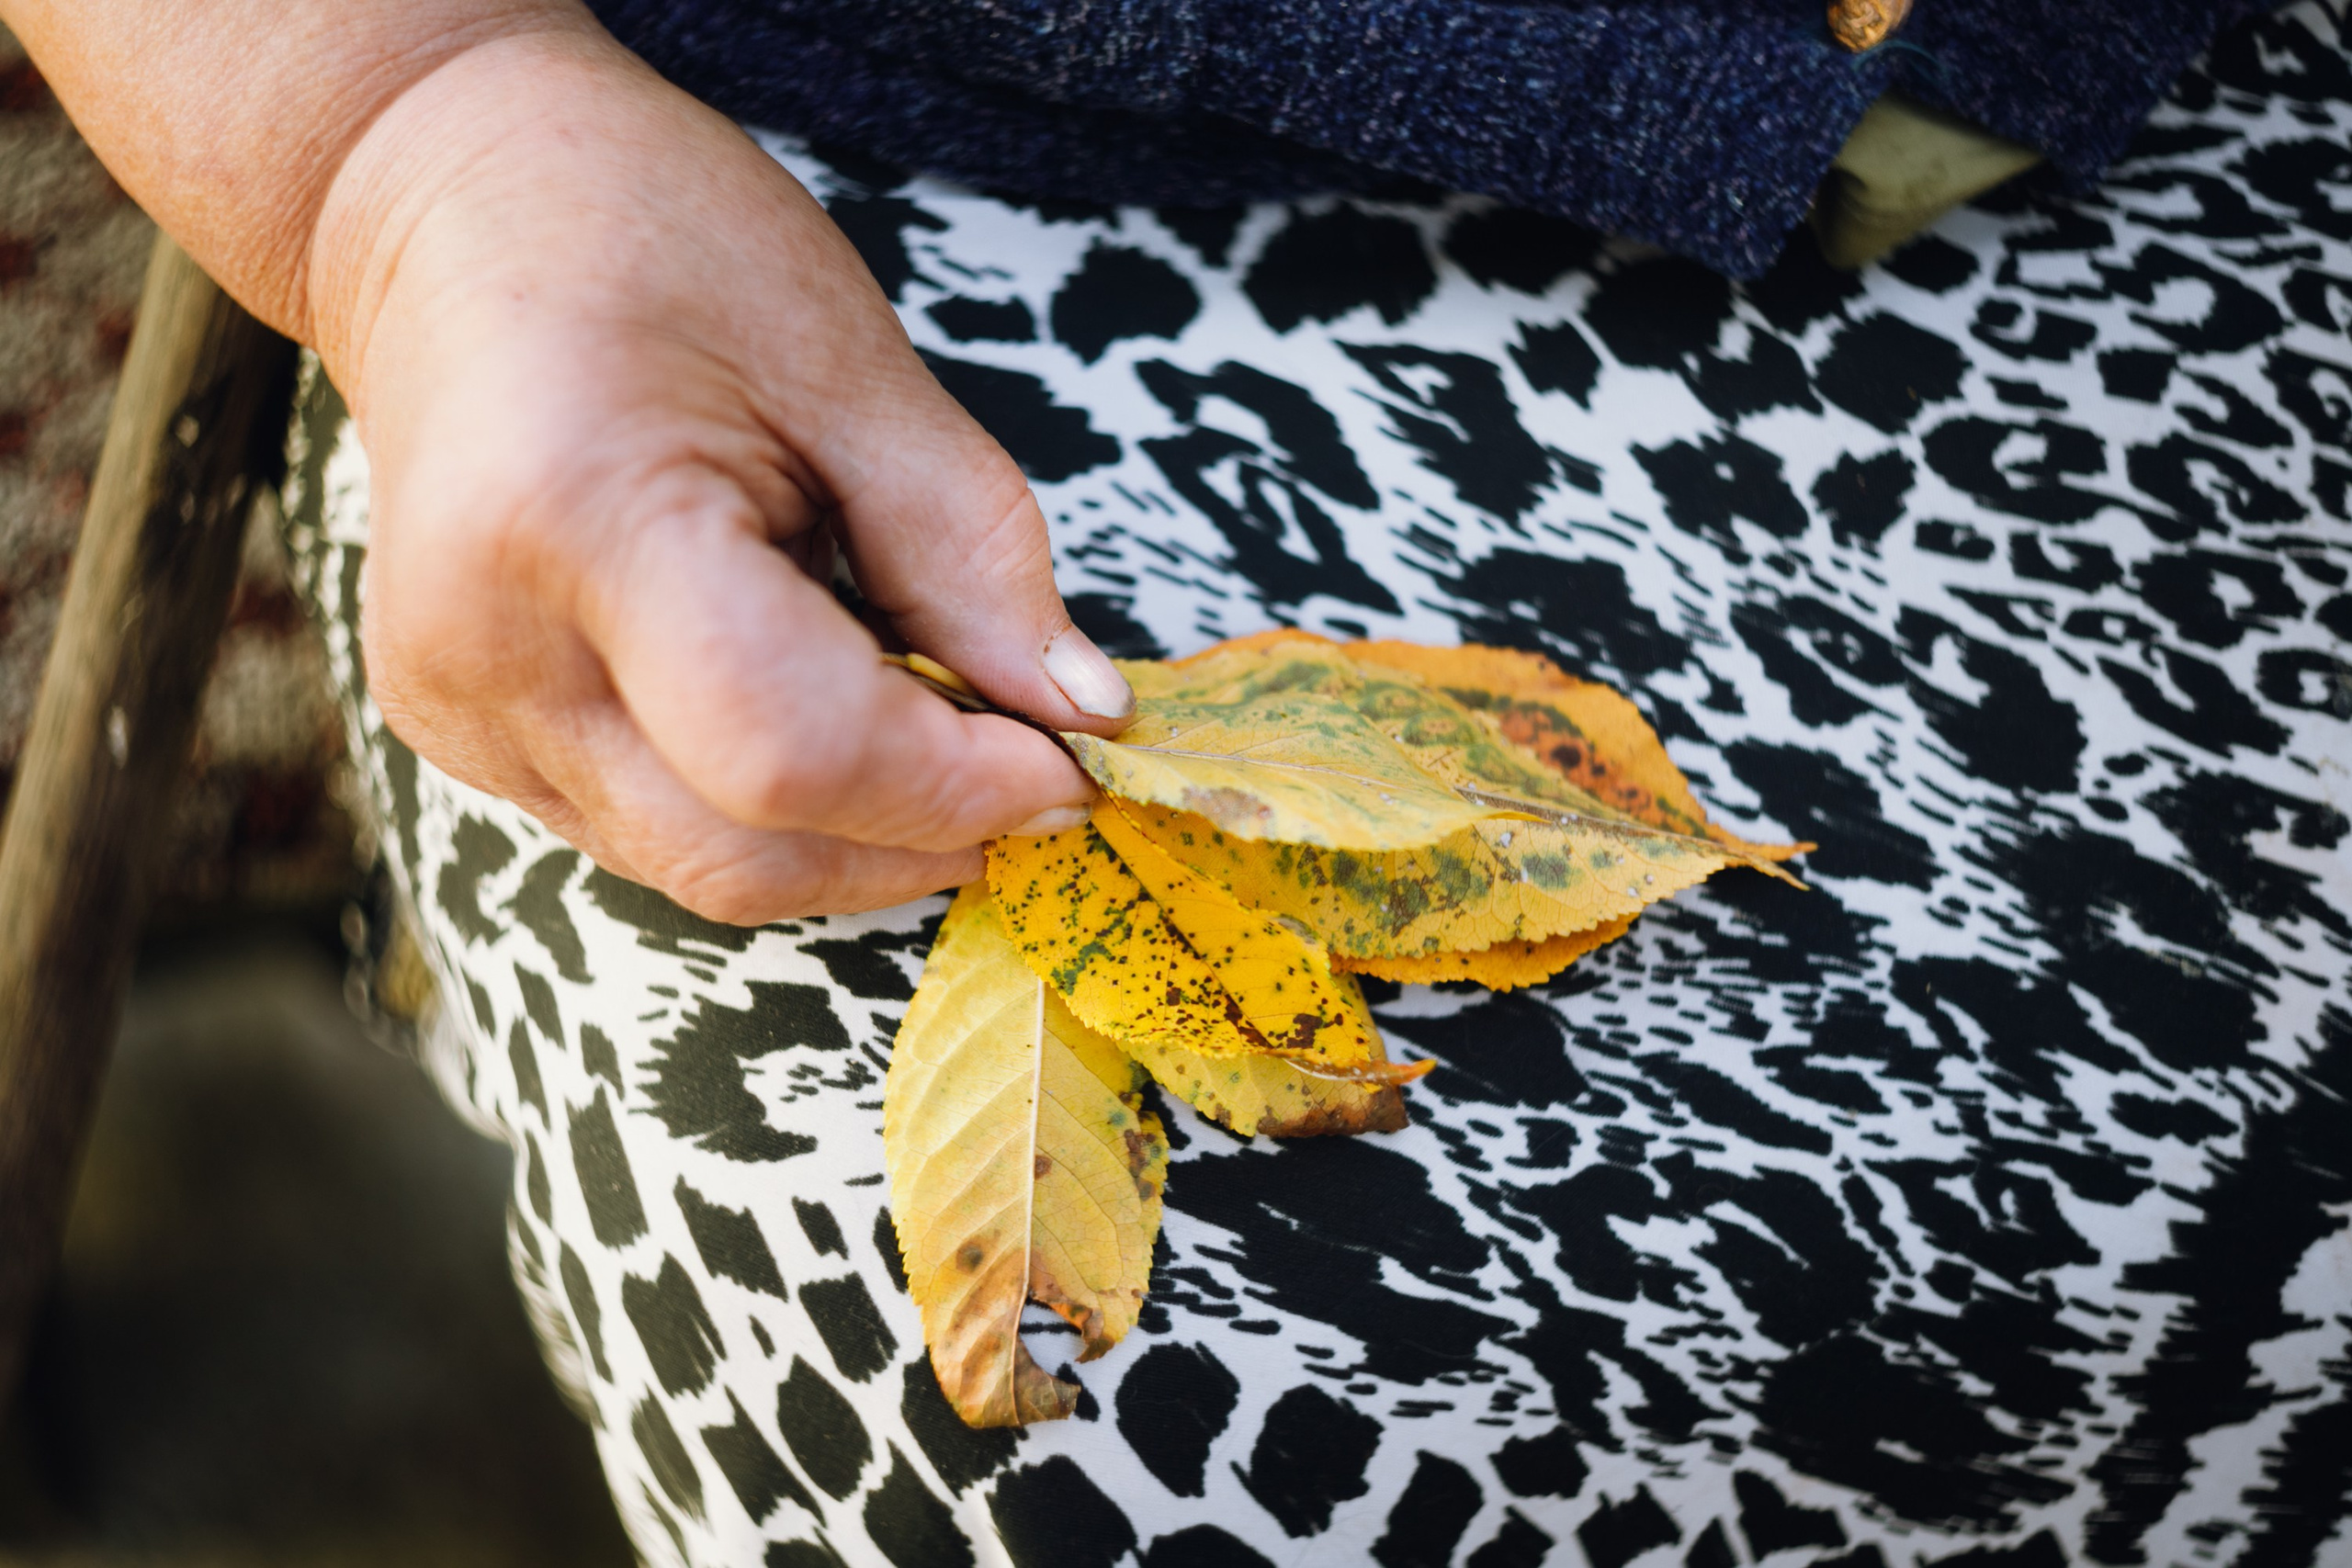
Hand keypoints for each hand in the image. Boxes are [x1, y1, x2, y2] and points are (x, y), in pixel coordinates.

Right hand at [305, 29, 1132, 921]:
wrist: (435, 205)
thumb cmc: (645, 238)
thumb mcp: (852, 367)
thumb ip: (974, 557)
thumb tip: (1082, 717)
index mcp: (575, 521)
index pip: (793, 752)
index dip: (957, 786)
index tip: (1073, 761)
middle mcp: (487, 652)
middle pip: (747, 851)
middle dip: (923, 832)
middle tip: (1037, 762)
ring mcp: (460, 713)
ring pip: (707, 870)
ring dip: (861, 833)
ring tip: (940, 726)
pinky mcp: (467, 739)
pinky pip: (659, 832)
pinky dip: (782, 809)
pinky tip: (835, 711)